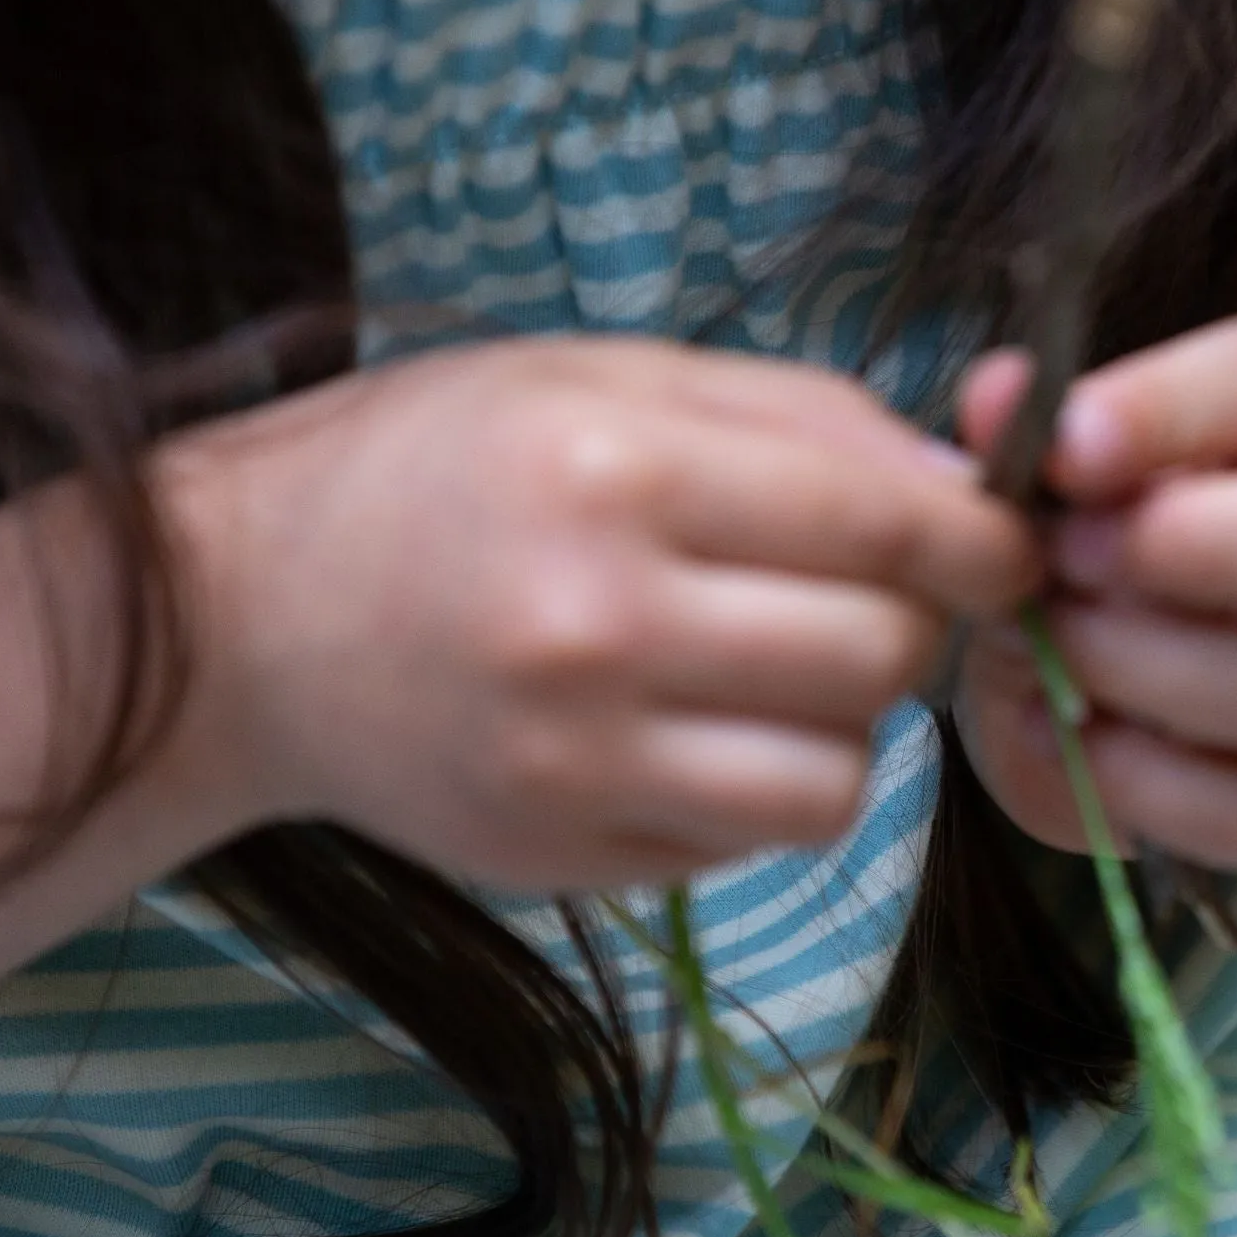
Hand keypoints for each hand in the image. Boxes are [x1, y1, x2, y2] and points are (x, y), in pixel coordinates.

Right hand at [163, 338, 1037, 893]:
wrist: (240, 616)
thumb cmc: (424, 466)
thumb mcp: (594, 379)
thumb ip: (788, 417)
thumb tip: (958, 488)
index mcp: (613, 472)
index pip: (882, 523)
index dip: (978, 538)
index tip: (996, 545)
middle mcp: (597, 626)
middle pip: (879, 657)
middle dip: (903, 622)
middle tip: (846, 592)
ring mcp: (575, 763)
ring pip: (833, 781)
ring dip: (836, 723)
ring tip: (765, 672)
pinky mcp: (559, 857)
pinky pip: (742, 843)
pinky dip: (749, 787)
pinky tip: (679, 728)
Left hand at [956, 317, 1236, 869]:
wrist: (1100, 642)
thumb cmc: (1095, 522)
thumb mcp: (1057, 464)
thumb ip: (1029, 426)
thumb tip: (999, 399)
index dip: (1169, 412)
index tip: (1063, 452)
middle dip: (1193, 551)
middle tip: (1065, 559)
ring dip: (1144, 671)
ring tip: (1049, 646)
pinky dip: (1146, 783)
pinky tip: (1067, 735)